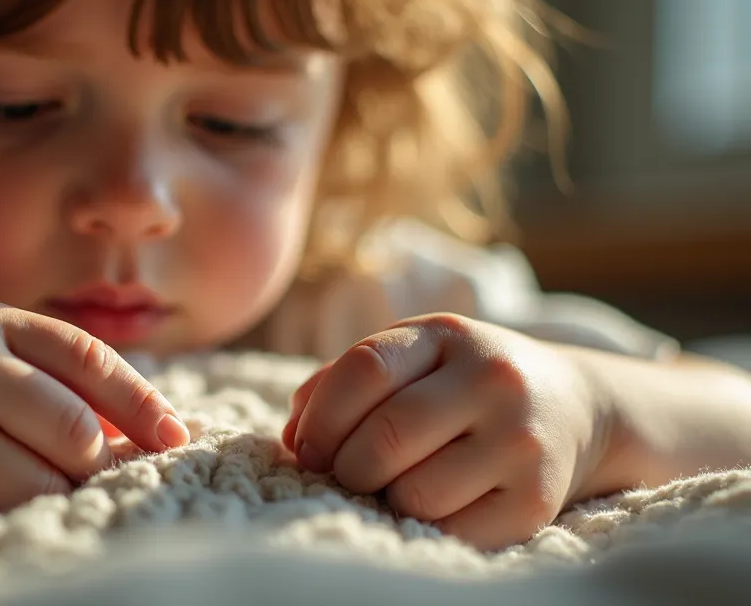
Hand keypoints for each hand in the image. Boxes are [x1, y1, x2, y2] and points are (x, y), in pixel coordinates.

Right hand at [0, 297, 189, 528]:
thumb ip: (51, 376)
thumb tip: (147, 436)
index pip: (87, 359)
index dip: (141, 404)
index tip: (175, 440)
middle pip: (76, 433)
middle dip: (85, 464)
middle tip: (64, 473)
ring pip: (43, 487)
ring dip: (45, 498)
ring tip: (3, 484)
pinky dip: (1, 524)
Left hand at [282, 313, 607, 549]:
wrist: (575, 405)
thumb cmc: (459, 384)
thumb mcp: (410, 360)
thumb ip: (339, 385)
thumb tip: (291, 438)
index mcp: (445, 336)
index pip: (363, 371)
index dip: (321, 417)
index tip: (307, 447)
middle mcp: (491, 379)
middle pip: (385, 436)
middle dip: (347, 466)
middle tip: (347, 473)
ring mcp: (520, 439)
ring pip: (415, 492)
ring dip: (388, 498)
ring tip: (401, 482)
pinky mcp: (537, 499)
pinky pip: (451, 531)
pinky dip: (426, 526)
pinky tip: (438, 504)